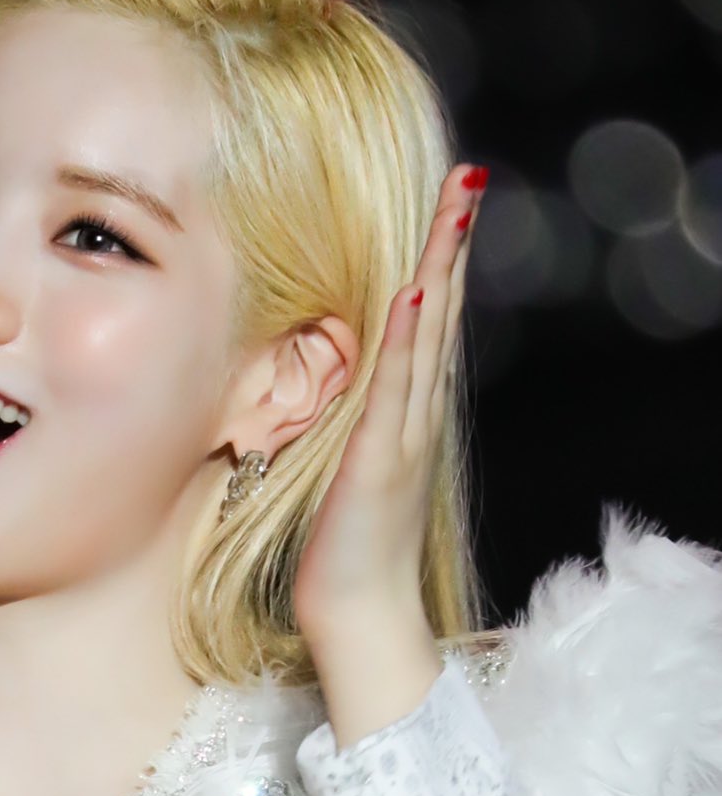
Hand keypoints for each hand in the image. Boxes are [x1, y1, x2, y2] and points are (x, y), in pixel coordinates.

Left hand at [292, 163, 487, 650]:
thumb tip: (327, 389)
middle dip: (452, 243)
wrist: (361, 619)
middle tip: (469, 177)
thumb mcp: (343, 473)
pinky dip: (409, 339)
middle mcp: (417, 418)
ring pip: (429, 336)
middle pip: (441, 313)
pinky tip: (417, 291)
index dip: (439, 262)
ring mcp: (404, 437)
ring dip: (441, 267)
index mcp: (407, 418)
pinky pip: (396, 388)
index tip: (448, 204)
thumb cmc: (345, 557)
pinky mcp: (380, 461)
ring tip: (456, 206)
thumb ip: (349, 428)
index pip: (428, 324)